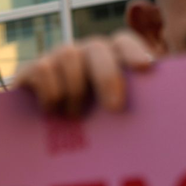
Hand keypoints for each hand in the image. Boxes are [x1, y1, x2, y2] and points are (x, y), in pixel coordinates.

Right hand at [15, 31, 154, 117]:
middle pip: (98, 48)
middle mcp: (84, 54)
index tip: (145, 68)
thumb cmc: (85, 131)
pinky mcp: (31, 70)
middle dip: (108, 75)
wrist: (36, 143)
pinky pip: (43, 70)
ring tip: (75, 116)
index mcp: (109, 61)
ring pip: (68, 55)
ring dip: (75, 90)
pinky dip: (51, 93)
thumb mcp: (110, 120)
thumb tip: (154, 116)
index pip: (123, 43)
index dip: (134, 51)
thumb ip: (128, 109)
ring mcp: (57, 59)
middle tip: (115, 108)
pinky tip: (51, 111)